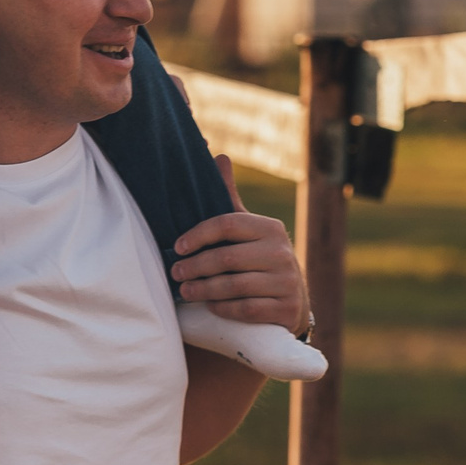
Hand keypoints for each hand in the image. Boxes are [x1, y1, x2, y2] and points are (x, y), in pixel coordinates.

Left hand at [169, 156, 308, 329]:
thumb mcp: (247, 229)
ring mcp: (287, 282)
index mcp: (270, 228)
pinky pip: (247, 309)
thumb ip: (231, 198)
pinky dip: (224, 308)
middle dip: (195, 267)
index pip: (228, 224)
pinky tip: (211, 306)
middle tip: (175, 273)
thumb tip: (219, 155)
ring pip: (235, 286)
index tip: (178, 248)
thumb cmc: (258, 260)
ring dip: (204, 290)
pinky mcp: (287, 308)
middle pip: (227, 258)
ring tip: (185, 291)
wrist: (290, 301)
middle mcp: (282, 252)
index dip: (198, 235)